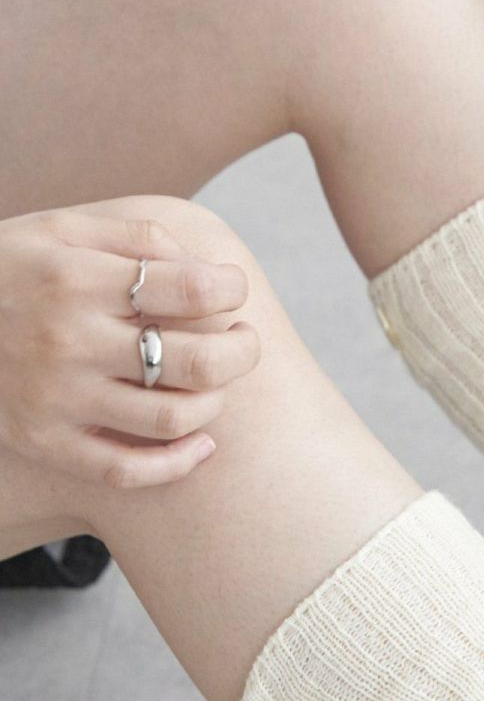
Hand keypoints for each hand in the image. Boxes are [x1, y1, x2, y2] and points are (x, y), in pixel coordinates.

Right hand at [0, 202, 259, 487]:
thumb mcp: (60, 230)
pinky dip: (180, 462)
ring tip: (214, 384)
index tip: (230, 290)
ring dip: (215, 403)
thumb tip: (209, 270)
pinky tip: (200, 441)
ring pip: (173, 419)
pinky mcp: (46, 443)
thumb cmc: (8, 270)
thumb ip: (138, 238)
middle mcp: (70, 341)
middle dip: (242, 351)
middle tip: (243, 340)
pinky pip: (129, 470)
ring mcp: (57, 399)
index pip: (192, 289)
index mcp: (78, 280)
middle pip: (197, 361)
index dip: (230, 290)